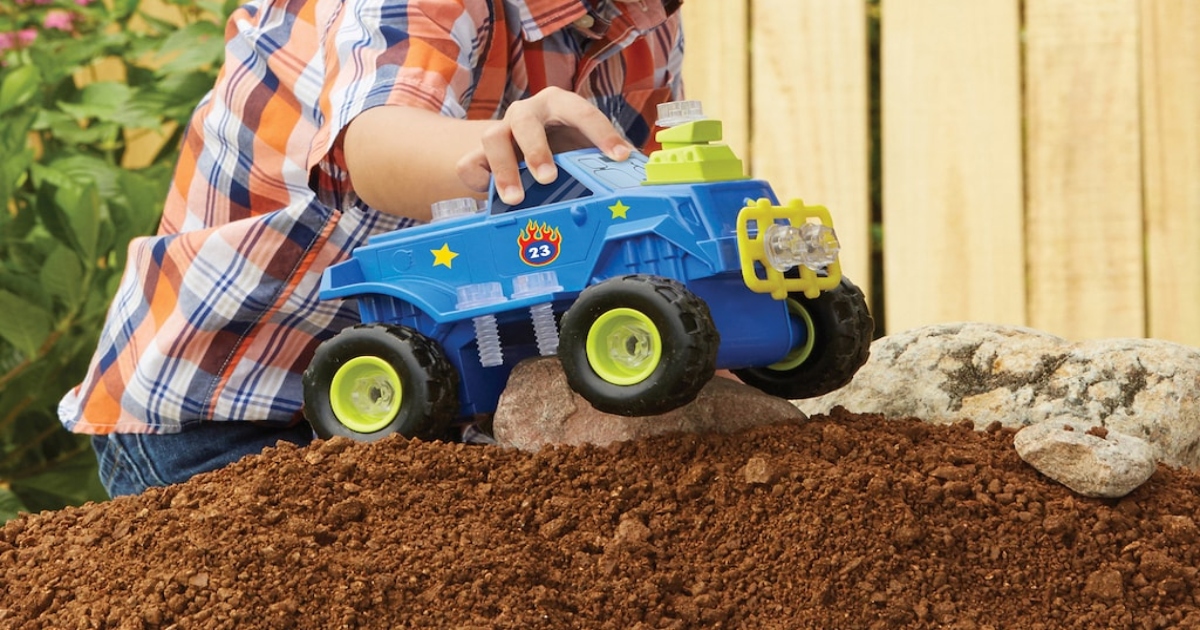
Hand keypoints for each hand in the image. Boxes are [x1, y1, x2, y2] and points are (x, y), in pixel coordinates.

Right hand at [456, 87, 633, 204]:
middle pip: (526, 121)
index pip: (581, 111)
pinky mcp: (476, 153)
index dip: (601, 133)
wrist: (515, 149)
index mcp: (559, 105)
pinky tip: (489, 196)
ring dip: (504, 169)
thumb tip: (644, 174)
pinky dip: (477, 178)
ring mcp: (498, 131)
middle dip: (537, 150)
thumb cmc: (560, 147)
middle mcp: (526, 113)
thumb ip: (607, 156)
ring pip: (492, 138)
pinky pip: (469, 163)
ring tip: (516, 199)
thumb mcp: (582, 146)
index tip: (619, 157)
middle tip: (549, 178)